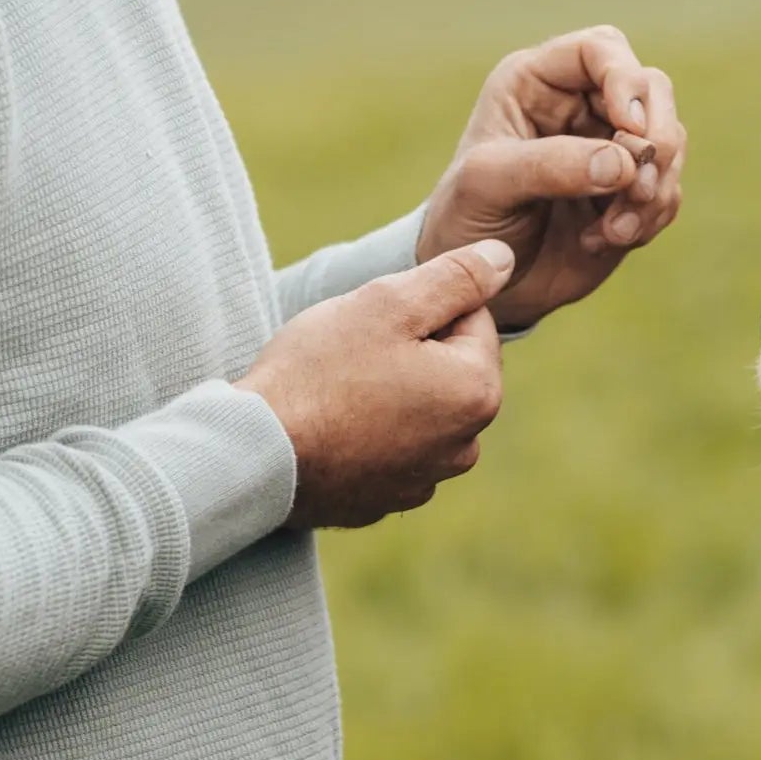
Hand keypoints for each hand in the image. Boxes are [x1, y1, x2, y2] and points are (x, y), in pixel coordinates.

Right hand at [240, 240, 513, 525]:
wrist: (256, 456)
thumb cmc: (320, 372)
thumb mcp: (390, 304)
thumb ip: (457, 277)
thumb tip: (504, 259)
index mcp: (478, 392)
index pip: (470, 317)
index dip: (420, 307)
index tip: (378, 324)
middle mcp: (465, 445)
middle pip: (448, 365)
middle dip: (410, 349)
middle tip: (354, 353)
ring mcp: (425, 480)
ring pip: (419, 407)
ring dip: (391, 391)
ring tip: (339, 391)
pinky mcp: (385, 501)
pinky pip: (389, 447)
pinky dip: (368, 432)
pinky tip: (330, 427)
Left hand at [417, 26, 687, 331]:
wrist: (482, 282)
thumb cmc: (466, 220)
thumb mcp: (486, 185)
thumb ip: (549, 166)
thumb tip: (624, 162)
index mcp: (537, 82)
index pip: (600, 48)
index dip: (624, 79)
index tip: (628, 128)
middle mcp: (580, 104)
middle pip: (651, 88)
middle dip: (656, 138)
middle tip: (637, 187)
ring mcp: (610, 147)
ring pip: (669, 140)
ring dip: (654, 188)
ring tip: (614, 231)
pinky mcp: (630, 190)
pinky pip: (668, 189)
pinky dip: (650, 216)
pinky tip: (607, 240)